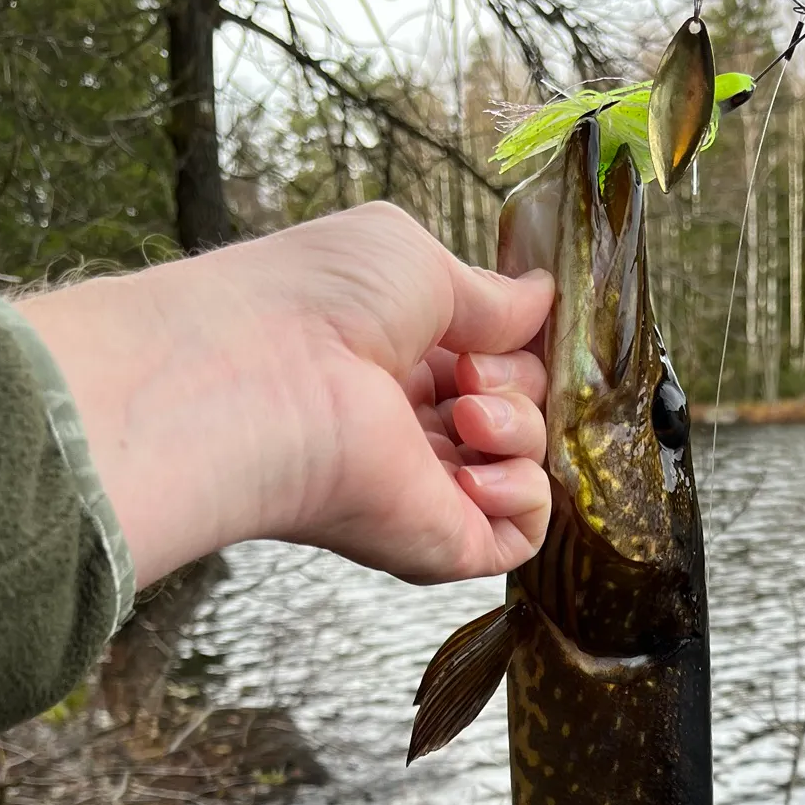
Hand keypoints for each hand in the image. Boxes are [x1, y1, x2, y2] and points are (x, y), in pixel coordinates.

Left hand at [16, 202, 553, 590]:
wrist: (263, 383)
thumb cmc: (315, 304)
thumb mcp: (415, 261)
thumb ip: (489, 292)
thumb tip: (541, 298)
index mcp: (399, 359)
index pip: (496, 358)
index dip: (513, 341)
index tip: (497, 325)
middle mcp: (413, 427)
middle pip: (523, 405)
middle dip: (516, 378)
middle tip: (466, 370)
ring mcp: (430, 489)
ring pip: (530, 462)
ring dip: (520, 427)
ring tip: (465, 414)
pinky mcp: (445, 542)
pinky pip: (524, 534)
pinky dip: (525, 494)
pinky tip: (476, 469)